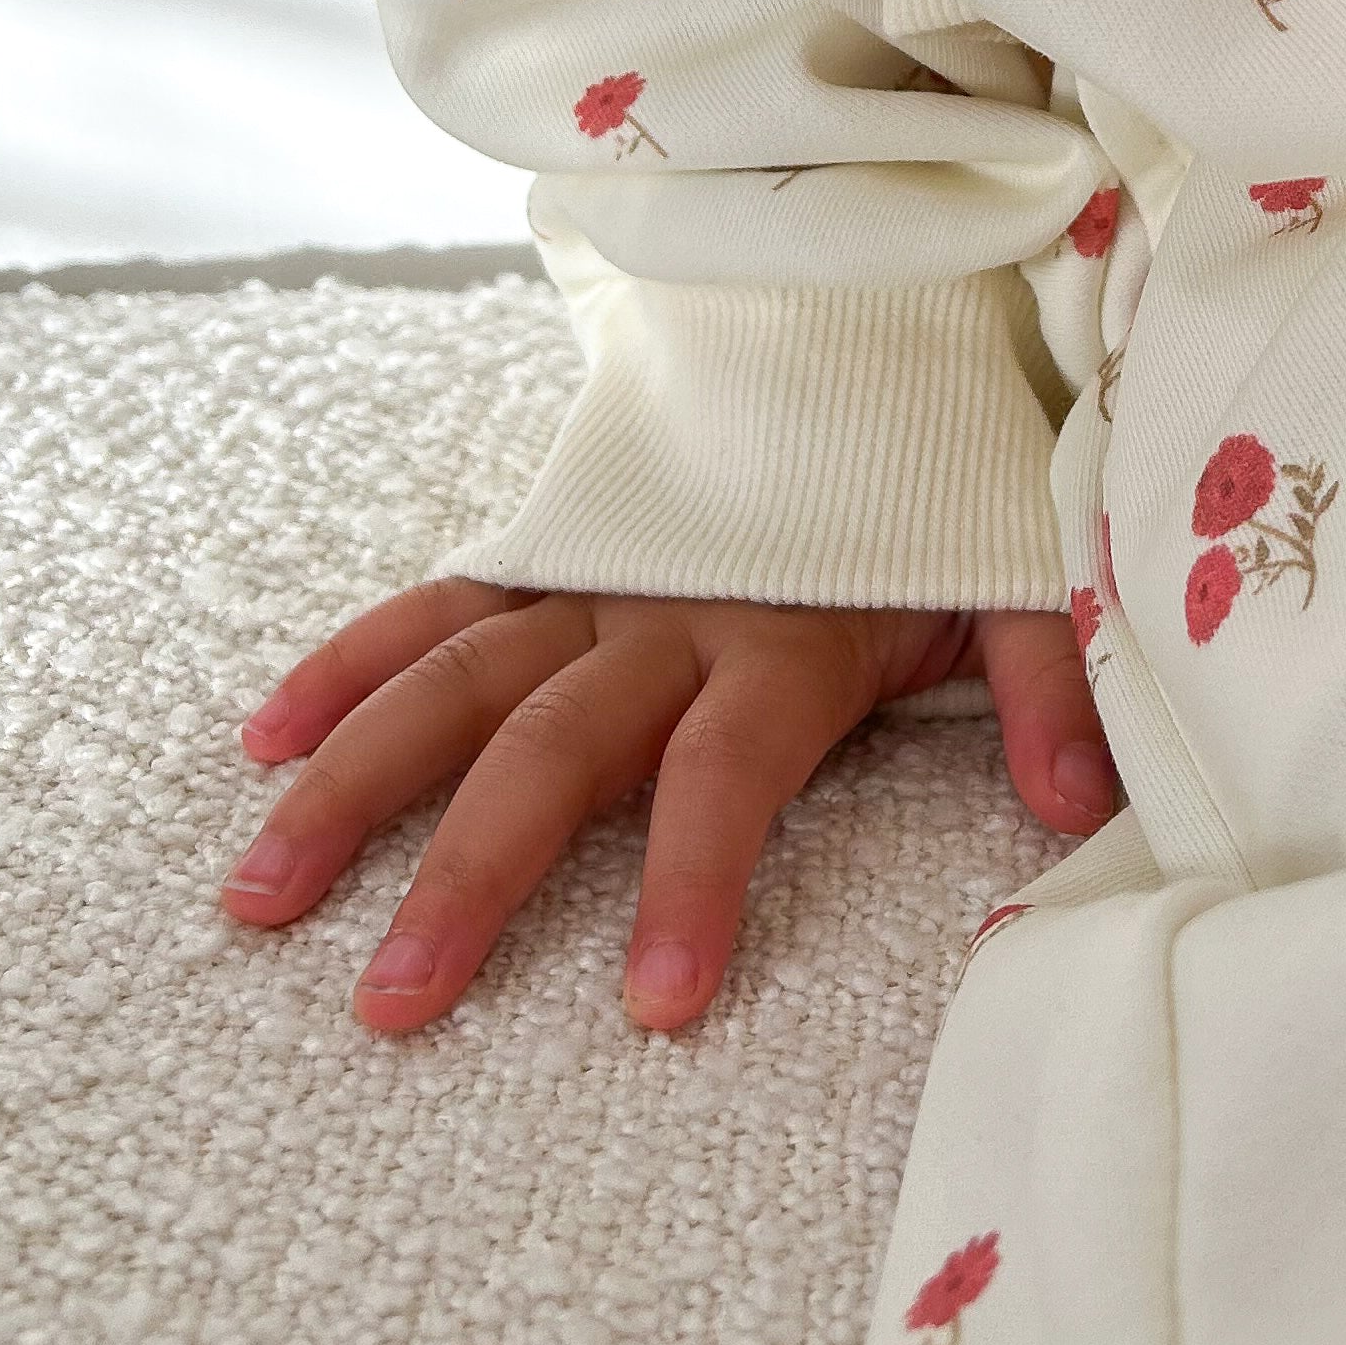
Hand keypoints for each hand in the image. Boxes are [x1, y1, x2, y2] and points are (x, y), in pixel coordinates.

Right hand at [218, 582, 1115, 1037]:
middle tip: (392, 1003)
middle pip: (552, 749)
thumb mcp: (1013, 577)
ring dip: (355, 784)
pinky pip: (437, 608)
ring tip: (262, 899)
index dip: (694, 883)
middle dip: (470, 877)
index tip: (653, 1009)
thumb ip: (1045, 685)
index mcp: (783, 640)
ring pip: (457, 684)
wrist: (872, 335)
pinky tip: (264, 743)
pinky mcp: (550, 554)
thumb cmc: (939, 499)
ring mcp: (593, 582)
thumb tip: (1084, 806)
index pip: (727, 775)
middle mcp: (667, 615)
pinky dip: (350, 663)